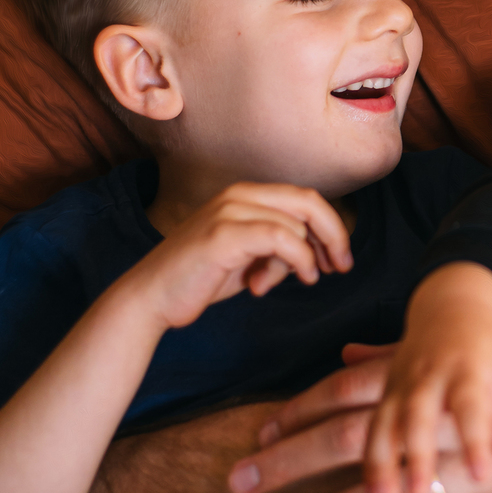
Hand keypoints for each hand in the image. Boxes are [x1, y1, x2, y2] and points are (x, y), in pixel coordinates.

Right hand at [118, 183, 353, 336]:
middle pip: (309, 202)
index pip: (305, 199)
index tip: (338, 260)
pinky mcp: (224, 234)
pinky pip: (281, 239)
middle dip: (334, 235)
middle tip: (340, 267)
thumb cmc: (200, 279)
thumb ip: (279, 246)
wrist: (150, 298)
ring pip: (296, 225)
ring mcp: (229, 211)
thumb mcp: (248, 257)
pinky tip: (279, 282)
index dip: (331, 227)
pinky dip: (295, 261)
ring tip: (269, 284)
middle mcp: (238, 194)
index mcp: (245, 195)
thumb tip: (318, 251)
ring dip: (299, 261)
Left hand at [228, 340, 491, 492]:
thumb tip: (353, 356)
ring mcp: (485, 468)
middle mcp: (462, 417)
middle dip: (290, 461)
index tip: (261, 429)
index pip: (363, 387)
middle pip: (356, 438)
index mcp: (458, 375)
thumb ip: (428, 365)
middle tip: (237, 481)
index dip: (306, 409)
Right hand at [363, 265, 491, 492]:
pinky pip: (368, 423)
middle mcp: (429, 375)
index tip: (482, 475)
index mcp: (466, 370)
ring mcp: (401, 382)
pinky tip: (364, 487)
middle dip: (417, 456)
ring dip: (380, 463)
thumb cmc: (483, 351)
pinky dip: (364, 454)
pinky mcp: (383, 390)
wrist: (449, 306)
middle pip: (419, 415)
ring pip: (384, 421)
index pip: (471, 407)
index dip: (476, 441)